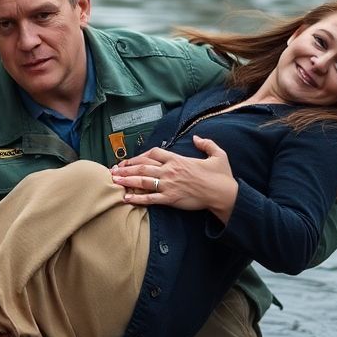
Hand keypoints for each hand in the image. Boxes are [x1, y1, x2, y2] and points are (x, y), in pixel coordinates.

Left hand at [110, 137, 238, 222]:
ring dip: (127, 180)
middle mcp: (170, 170)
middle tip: (113, 170)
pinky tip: (126, 198)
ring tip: (114, 180)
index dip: (140, 156)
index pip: (153, 153)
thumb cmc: (221, 176)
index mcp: (178, 159)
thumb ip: (206, 143)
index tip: (131, 160)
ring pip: (143, 180)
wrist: (223, 194)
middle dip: (126, 168)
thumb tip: (196, 138)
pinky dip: (137, 198)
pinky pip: (150, 198)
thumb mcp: (218, 154)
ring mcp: (169, 185)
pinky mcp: (171, 199)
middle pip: (143, 166)